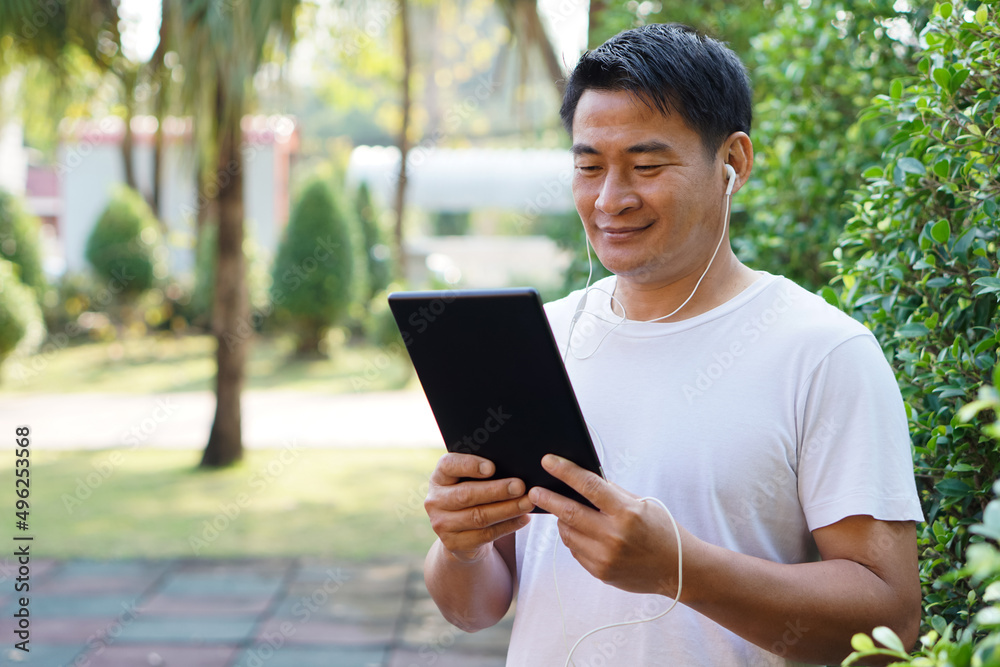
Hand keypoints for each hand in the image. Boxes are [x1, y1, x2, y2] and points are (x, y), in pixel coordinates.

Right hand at [424, 453, 533, 563]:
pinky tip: (523, 518)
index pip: (448, 466)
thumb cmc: (472, 495)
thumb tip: (514, 468)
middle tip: (520, 486)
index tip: (491, 467)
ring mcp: (442, 524)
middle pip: (466, 495)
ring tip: (527, 502)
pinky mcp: (454, 543)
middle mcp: (435, 500)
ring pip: (478, 517)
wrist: (460, 532)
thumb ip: (483, 473)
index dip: (469, 465)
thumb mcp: (469, 481)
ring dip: (507, 509)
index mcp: (439, 477)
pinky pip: (486, 535)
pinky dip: (508, 526)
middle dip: (496, 490)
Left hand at [528, 454, 685, 596]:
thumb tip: (582, 480)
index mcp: (626, 512)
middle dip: (547, 499)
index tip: (548, 461)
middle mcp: (614, 535)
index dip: (565, 471)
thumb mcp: (643, 504)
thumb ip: (613, 493)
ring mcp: (605, 557)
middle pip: (569, 512)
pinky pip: (576, 550)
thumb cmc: (663, 530)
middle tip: (534, 491)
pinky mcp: (601, 572)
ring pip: (568, 533)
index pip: (588, 485)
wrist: (679, 570)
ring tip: (563, 511)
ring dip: (562, 520)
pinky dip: (574, 538)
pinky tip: (582, 532)